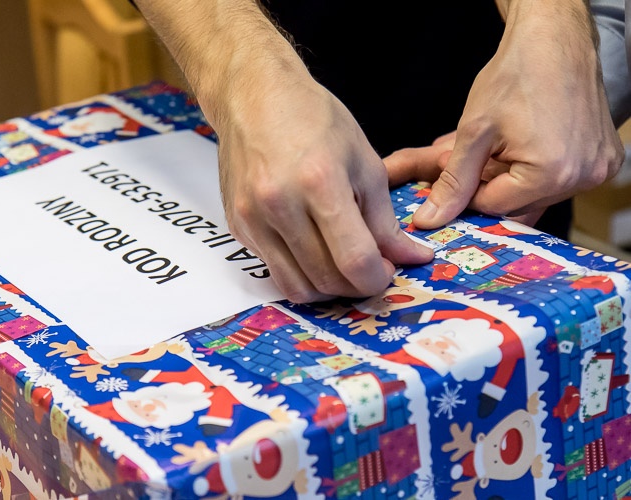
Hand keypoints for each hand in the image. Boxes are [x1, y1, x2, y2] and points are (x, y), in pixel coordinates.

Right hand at [130, 0, 432, 302]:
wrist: (253, 96)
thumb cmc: (314, 119)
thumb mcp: (363, 163)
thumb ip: (385, 219)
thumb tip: (412, 258)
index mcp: (319, 182)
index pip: (354, 260)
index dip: (378, 278)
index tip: (387, 271)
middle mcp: (280, 205)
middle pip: (326, 279)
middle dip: (356, 286)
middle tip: (369, 269)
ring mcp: (253, 219)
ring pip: (297, 287)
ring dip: (327, 289)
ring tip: (342, 266)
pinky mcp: (238, 226)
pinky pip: (274, 270)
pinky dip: (301, 273)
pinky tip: (314, 251)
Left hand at [386, 0, 623, 230]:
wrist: (553, 41)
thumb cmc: (514, 78)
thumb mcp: (474, 133)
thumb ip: (454, 182)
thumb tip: (429, 219)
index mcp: (551, 174)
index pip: (494, 207)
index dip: (470, 189)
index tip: (459, 168)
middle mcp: (582, 178)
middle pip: (519, 204)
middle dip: (492, 182)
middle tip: (480, 153)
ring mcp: (598, 169)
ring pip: (539, 194)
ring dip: (515, 177)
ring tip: (503, 144)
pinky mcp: (606, 159)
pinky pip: (563, 179)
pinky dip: (540, 169)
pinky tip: (528, 142)